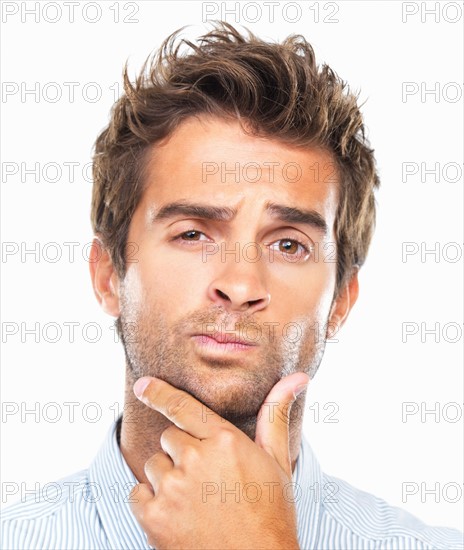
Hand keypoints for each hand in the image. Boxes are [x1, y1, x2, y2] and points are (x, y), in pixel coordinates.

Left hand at [129, 372, 308, 549]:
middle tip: (205, 478)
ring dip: (167, 478)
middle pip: (169, 438)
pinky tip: (177, 515)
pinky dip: (151, 502)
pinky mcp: (155, 517)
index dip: (160, 393)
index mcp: (226, 441)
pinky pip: (138, 493)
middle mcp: (196, 459)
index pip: (184, 408)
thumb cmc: (270, 515)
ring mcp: (173, 489)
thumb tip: (297, 377)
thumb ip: (276, 416)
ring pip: (154, 465)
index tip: (143, 385)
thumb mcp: (277, 463)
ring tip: (194, 501)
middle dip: (181, 452)